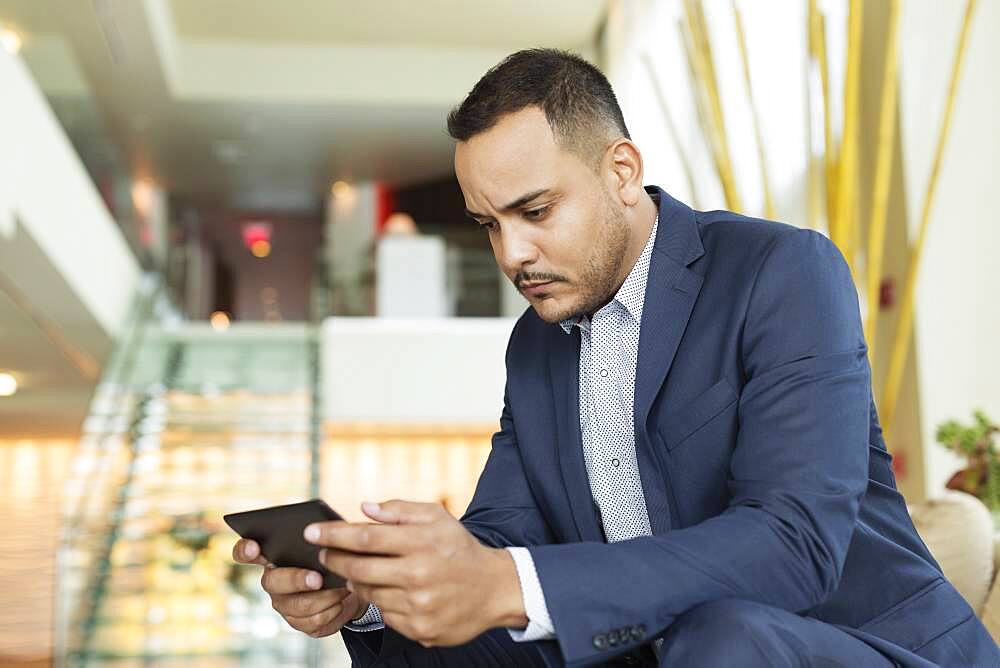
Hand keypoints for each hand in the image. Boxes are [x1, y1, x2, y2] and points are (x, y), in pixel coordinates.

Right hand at [231, 537, 369, 636]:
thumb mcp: (330, 541)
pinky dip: (332, 611)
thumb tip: (325, 531)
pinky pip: (313, 622)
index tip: (254, 547)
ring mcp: (284, 605)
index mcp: (273, 555)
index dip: (245, 550)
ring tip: (342, 588)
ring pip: (298, 605)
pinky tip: (341, 602)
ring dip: (324, 597)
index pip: (246, 552)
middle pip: (272, 582)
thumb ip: (321, 536)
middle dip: (296, 579)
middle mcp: (273, 582)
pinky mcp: (301, 623)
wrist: (353, 585)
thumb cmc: (336, 556)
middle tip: (317, 578)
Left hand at [304, 500, 526, 646]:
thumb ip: (399, 510)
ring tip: (359, 569)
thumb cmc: (459, 548)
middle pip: (358, 568)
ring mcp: (418, 606)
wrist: (494, 589)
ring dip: (357, 581)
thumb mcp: (436, 517)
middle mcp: (418, 575)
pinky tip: (389, 589)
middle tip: (325, 552)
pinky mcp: (419, 629)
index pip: (365, 538)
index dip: (333, 535)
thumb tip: (364, 508)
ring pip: (368, 593)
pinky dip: (381, 600)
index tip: (311, 532)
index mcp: (420, 543)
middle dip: (335, 558)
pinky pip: (385, 614)